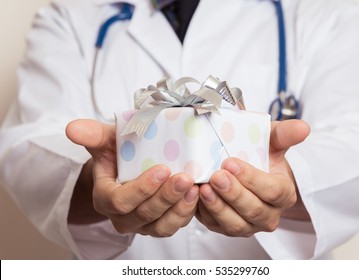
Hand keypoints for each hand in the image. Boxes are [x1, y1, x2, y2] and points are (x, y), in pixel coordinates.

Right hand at [66, 119, 198, 236]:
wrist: (126, 169)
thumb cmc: (116, 154)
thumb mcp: (105, 141)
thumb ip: (92, 135)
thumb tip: (72, 128)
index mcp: (105, 197)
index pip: (120, 201)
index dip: (141, 189)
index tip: (162, 169)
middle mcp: (122, 216)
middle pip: (143, 214)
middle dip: (165, 197)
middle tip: (184, 177)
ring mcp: (141, 224)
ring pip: (160, 226)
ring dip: (179, 208)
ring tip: (194, 188)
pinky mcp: (159, 225)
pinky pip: (173, 226)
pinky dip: (187, 213)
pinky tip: (197, 195)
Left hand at [196, 120, 309, 236]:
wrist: (246, 171)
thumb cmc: (261, 156)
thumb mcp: (273, 142)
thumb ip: (285, 134)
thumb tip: (303, 128)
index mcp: (284, 194)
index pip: (272, 190)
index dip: (251, 178)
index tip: (230, 163)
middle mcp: (269, 215)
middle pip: (253, 210)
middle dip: (233, 193)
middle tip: (216, 176)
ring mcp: (249, 225)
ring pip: (235, 224)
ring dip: (218, 207)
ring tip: (204, 189)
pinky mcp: (228, 228)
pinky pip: (216, 226)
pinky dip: (205, 214)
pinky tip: (195, 198)